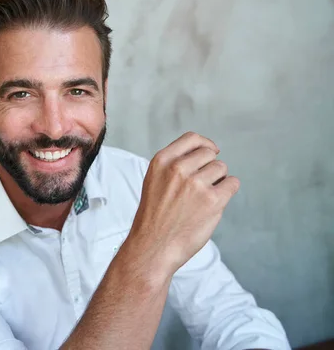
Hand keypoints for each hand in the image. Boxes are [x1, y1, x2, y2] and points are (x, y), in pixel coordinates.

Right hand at [128, 131, 239, 278]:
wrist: (153, 247)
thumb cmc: (155, 217)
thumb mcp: (154, 181)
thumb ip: (174, 164)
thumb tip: (206, 152)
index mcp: (162, 161)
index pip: (192, 139)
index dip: (205, 144)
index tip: (211, 152)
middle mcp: (178, 169)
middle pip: (209, 154)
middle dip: (210, 167)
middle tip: (201, 186)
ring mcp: (196, 184)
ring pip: (221, 168)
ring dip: (218, 181)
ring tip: (203, 198)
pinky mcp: (212, 200)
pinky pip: (232, 184)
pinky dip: (228, 191)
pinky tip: (214, 203)